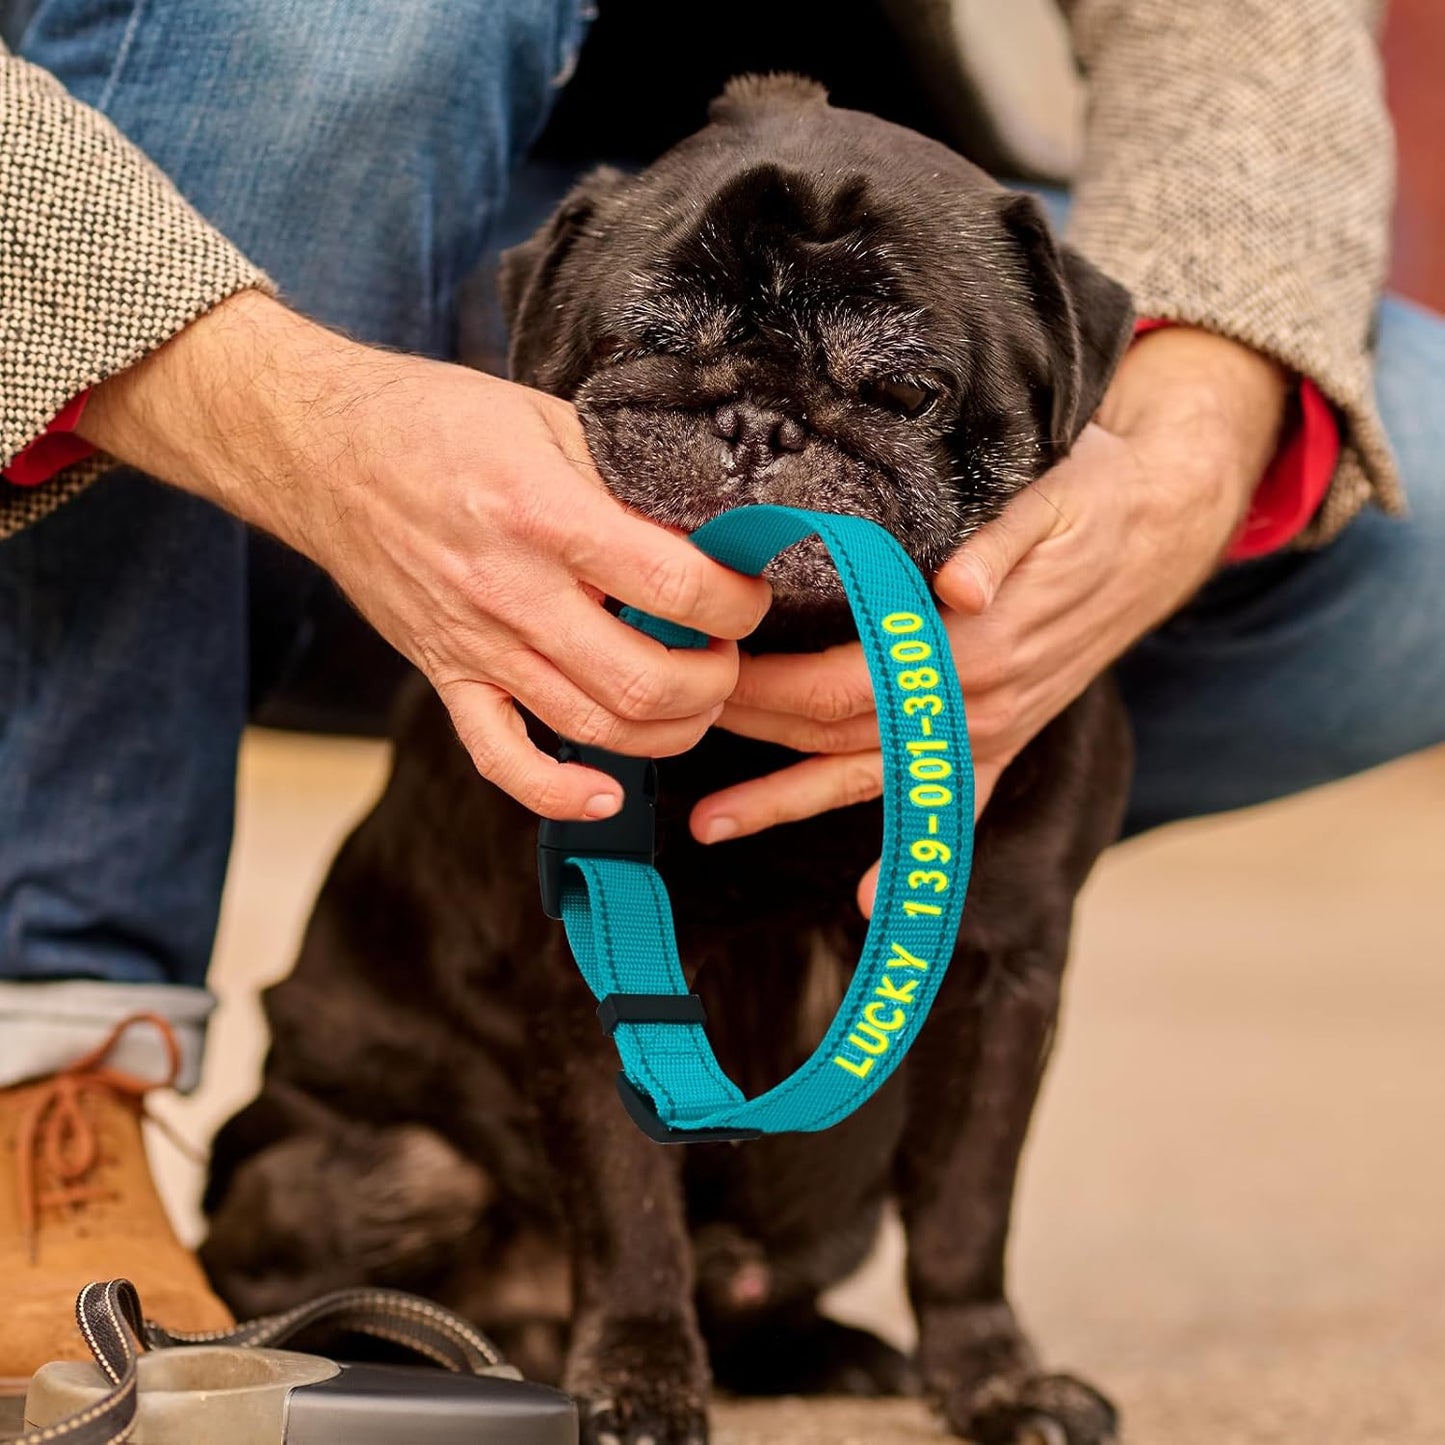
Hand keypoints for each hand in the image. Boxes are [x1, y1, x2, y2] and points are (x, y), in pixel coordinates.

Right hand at [79, 291, 771, 816]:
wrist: (319, 448)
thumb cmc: (437, 421)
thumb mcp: (546, 418)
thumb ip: (623, 479)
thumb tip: (707, 529)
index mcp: (545, 516)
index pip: (679, 589)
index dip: (738, 602)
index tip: (747, 593)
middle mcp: (512, 593)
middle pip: (646, 682)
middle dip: (716, 680)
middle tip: (728, 651)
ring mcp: (476, 646)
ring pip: (594, 730)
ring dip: (667, 730)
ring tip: (693, 697)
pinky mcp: (446, 676)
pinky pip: (503, 761)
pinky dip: (560, 794)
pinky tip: (607, 792)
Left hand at [690, 327, 1288, 912]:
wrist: (1163, 522)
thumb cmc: (1093, 501)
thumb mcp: (1051, 501)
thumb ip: (1002, 545)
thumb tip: (960, 588)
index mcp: (969, 648)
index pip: (841, 682)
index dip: (766, 688)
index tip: (699, 679)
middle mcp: (974, 704)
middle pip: (836, 734)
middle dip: (748, 738)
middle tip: (662, 735)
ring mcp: (991, 729)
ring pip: (872, 779)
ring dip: (790, 803)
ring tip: (710, 826)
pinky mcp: (1007, 735)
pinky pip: (955, 808)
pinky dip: (914, 855)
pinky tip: (873, 902)